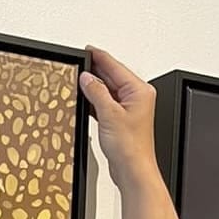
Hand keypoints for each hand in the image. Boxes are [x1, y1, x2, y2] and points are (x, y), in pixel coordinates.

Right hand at [79, 47, 159, 186]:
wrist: (133, 169)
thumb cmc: (130, 146)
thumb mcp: (109, 114)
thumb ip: (97, 92)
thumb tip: (87, 78)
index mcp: (139, 91)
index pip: (116, 67)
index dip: (100, 57)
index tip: (88, 49)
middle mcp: (137, 97)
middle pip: (113, 76)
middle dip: (96, 70)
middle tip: (79, 62)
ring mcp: (130, 108)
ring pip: (109, 90)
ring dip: (95, 86)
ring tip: (79, 80)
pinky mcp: (122, 119)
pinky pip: (107, 103)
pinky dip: (96, 100)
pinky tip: (85, 99)